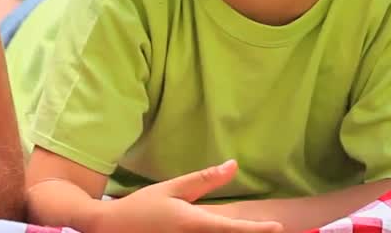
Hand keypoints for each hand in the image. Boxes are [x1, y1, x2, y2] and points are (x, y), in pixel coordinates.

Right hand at [97, 160, 282, 232]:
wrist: (113, 228)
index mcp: (193, 223)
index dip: (257, 230)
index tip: (277, 228)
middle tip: (271, 230)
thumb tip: (233, 165)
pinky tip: (225, 232)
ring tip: (252, 230)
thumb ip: (204, 180)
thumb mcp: (173, 188)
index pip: (232, 228)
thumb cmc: (143, 206)